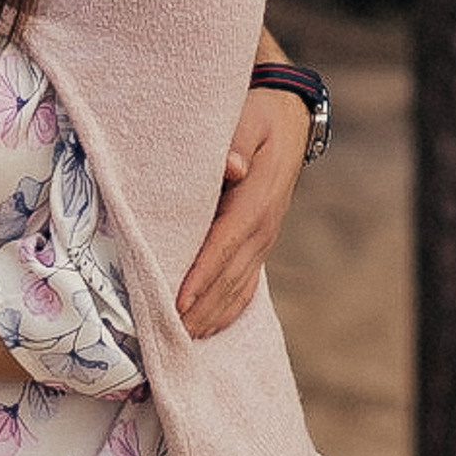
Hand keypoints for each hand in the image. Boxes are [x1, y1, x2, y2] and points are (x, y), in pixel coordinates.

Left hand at [177, 84, 303, 335]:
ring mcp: (264, 237)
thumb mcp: (246, 118)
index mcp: (257, 200)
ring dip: (212, 314)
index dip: (202, 276)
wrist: (287, 115)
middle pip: (230, 277)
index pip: (224, 245)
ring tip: (182, 341)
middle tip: (168, 337)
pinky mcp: (259, 240)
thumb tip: (231, 167)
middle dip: (201, 308)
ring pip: (238, 285)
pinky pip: (246, 281)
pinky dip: (229, 306)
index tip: (178, 303)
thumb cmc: (255, 114)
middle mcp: (263, 226)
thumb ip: (236, 141)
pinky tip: (209, 326)